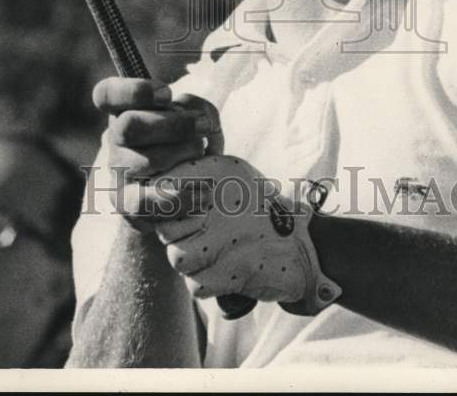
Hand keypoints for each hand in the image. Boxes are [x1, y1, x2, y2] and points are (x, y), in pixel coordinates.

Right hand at [92, 77, 222, 230]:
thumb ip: (197, 108)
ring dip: (184, 156)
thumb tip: (197, 116)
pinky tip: (204, 191)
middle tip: (203, 126)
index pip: (107, 94)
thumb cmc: (188, 146)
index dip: (134, 91)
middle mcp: (115, 138)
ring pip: (147, 160)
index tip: (168, 94)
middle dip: (174, 125)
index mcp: (125, 110)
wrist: (183, 193)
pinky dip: (182, 196)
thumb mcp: (196, 118)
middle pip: (129, 125)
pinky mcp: (126, 203)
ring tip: (202, 157)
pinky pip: (146, 201)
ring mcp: (117, 171)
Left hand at [154, 155, 340, 312]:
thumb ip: (191, 174)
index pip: (160, 187)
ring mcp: (222, 239)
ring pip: (176, 257)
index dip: (163, 205)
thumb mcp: (229, 173)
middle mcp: (215, 201)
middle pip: (165, 226)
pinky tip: (224, 268)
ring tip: (211, 252)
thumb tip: (154, 185)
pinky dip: (206, 283)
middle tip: (199, 234)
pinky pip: (195, 285)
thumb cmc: (260, 206)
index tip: (177, 213)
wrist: (302, 243)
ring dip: (190, 260)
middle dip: (176, 235)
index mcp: (213, 171)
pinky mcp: (230, 273)